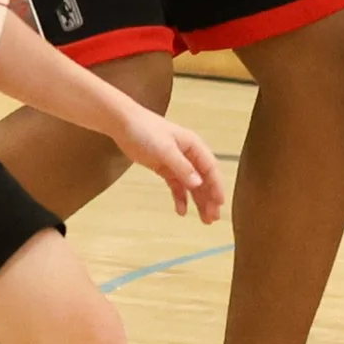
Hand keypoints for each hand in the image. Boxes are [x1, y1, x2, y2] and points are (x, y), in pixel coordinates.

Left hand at [115, 106, 225, 223]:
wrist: (123, 124)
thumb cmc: (145, 130)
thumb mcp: (165, 150)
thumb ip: (182, 167)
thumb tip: (198, 184)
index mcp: (193, 146)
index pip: (210, 169)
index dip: (216, 187)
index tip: (220, 203)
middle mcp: (188, 155)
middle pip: (203, 179)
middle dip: (209, 199)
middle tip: (212, 218)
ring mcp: (176, 162)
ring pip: (192, 185)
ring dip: (198, 201)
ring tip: (203, 220)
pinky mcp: (164, 168)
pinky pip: (176, 186)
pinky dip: (180, 198)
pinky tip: (181, 210)